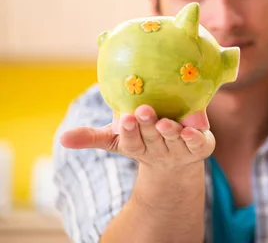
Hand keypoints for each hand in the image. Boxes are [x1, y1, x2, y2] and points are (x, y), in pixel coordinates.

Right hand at [59, 105, 214, 169]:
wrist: (178, 160)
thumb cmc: (143, 140)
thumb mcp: (117, 138)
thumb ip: (92, 137)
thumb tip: (62, 139)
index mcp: (137, 147)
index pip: (131, 142)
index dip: (129, 131)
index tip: (125, 118)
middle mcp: (158, 149)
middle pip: (152, 138)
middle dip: (147, 126)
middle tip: (142, 111)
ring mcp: (180, 150)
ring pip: (174, 140)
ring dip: (169, 132)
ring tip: (164, 122)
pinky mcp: (200, 147)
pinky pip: (198, 144)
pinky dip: (194, 138)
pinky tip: (190, 130)